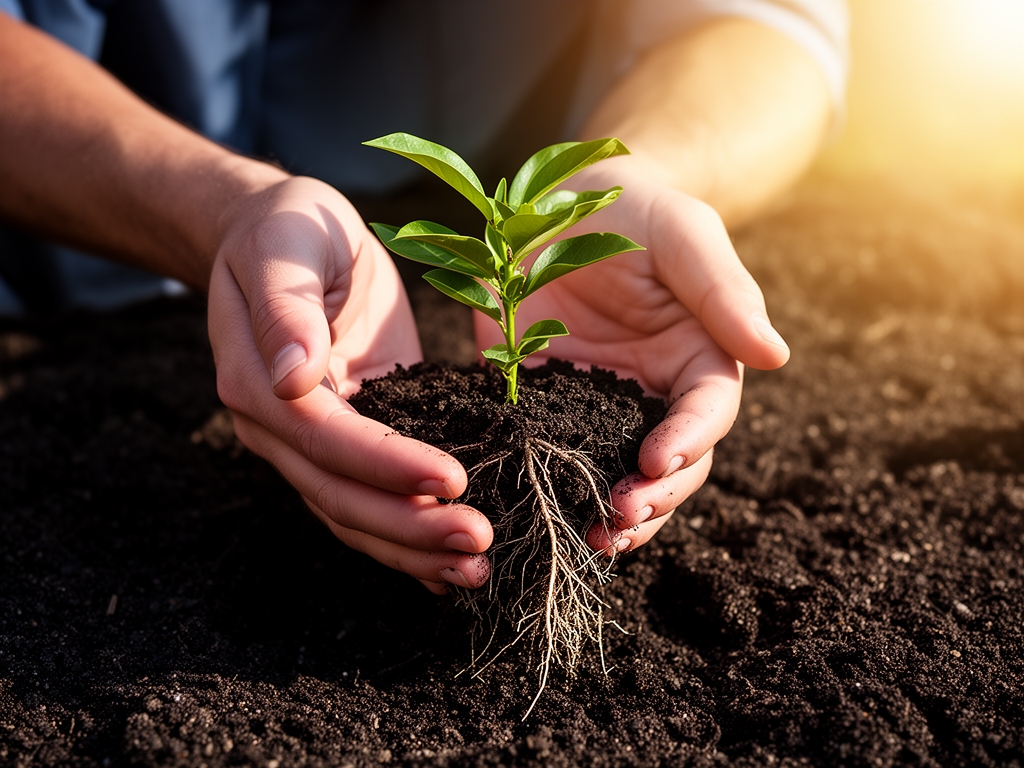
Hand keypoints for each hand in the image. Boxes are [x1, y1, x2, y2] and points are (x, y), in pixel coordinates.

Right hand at [208, 175, 492, 592]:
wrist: (280, 237)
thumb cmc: (285, 231)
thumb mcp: (284, 245)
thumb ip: (284, 306)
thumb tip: (294, 375)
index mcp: (258, 381)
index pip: (325, 439)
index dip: (386, 466)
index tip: (451, 478)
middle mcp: (279, 427)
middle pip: (340, 496)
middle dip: (411, 527)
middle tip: (481, 543)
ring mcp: (312, 443)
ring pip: (355, 516)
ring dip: (414, 550)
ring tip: (478, 569)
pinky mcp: (350, 440)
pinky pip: (372, 501)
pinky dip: (408, 538)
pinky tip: (447, 569)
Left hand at [474, 163, 789, 553]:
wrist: (562, 203)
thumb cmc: (637, 211)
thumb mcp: (683, 236)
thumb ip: (724, 292)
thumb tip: (775, 355)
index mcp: (698, 361)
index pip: (707, 414)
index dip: (687, 442)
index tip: (655, 458)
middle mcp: (654, 395)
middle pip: (670, 464)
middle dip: (652, 496)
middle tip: (618, 517)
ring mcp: (598, 405)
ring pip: (616, 475)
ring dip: (610, 513)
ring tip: (590, 538)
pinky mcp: (545, 403)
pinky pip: (551, 453)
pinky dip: (550, 485)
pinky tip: (534, 507)